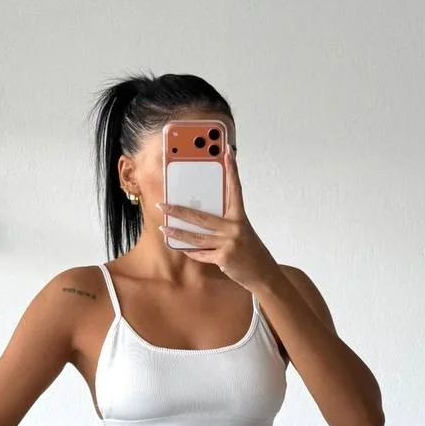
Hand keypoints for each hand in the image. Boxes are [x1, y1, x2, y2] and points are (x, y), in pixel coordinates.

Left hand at [157, 145, 280, 291]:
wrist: (262, 273)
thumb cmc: (250, 250)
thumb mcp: (242, 232)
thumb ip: (224, 224)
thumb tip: (198, 218)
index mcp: (240, 217)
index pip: (235, 188)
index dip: (232, 169)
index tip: (227, 151)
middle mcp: (234, 227)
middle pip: (201, 216)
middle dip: (179, 210)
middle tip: (162, 204)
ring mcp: (229, 243)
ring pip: (196, 237)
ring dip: (178, 232)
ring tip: (164, 227)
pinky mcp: (223, 258)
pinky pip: (201, 253)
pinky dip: (191, 251)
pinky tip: (182, 247)